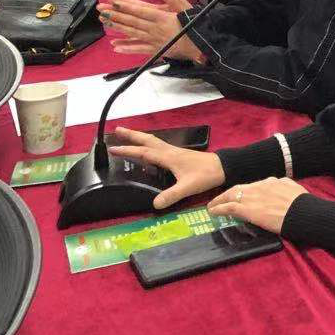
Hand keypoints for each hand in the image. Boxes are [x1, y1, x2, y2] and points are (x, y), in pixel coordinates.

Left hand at [101, 0, 204, 63]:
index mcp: (162, 17)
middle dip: (116, 15)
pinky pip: (138, 49)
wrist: (202, 45)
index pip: (139, 10)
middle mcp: (155, 29)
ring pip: (132, 33)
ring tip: (105, 22)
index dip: (125, 6)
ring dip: (117, 28)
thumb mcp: (184, 5)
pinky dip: (126, 48)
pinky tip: (115, 46)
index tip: (113, 1)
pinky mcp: (155, 50)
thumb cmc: (194, 23)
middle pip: (132, 21)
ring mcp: (154, 40)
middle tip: (102, 10)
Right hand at [108, 127, 226, 209]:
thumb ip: (172, 195)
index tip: (112, 148)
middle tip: (116, 130)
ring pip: (153, 141)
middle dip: (131, 135)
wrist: (222, 167)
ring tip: (127, 135)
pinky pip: (159, 146)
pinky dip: (149, 144)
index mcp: (169, 157)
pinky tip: (148, 149)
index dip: (128, 150)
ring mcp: (174, 151)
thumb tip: (154, 204)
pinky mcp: (179, 155)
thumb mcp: (188, 187)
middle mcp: (170, 151)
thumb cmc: (206, 175)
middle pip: (147, 140)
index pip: (144, 152)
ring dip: (140, 137)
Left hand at [206, 178, 308, 234]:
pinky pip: (229, 207)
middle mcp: (261, 186)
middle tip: (220, 199)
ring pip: (231, 195)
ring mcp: (253, 196)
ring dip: (220, 200)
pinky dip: (219, 208)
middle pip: (240, 188)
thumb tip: (282, 187)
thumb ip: (285, 187)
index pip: (254, 186)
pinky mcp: (247, 209)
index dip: (245, 191)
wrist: (301, 212)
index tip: (241, 196)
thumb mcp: (294, 190)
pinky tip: (213, 211)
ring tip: (212, 205)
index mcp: (273, 181)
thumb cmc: (302, 205)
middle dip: (228, 193)